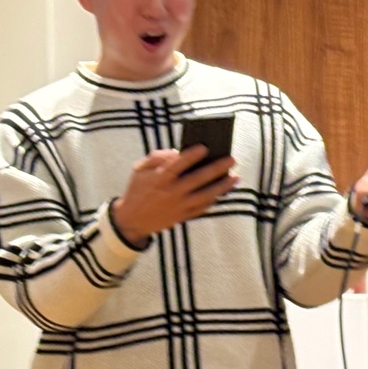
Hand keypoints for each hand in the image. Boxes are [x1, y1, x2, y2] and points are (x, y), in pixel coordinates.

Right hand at [110, 146, 237, 244]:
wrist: (132, 221)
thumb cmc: (138, 189)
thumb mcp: (139, 170)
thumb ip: (156, 157)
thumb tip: (176, 152)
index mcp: (159, 179)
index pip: (177, 165)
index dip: (190, 156)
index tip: (204, 147)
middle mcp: (171, 193)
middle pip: (197, 180)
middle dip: (216, 169)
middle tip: (231, 159)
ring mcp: (178, 207)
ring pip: (205, 196)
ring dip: (222, 187)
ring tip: (236, 177)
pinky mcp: (183, 217)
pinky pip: (202, 208)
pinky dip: (214, 200)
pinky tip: (224, 191)